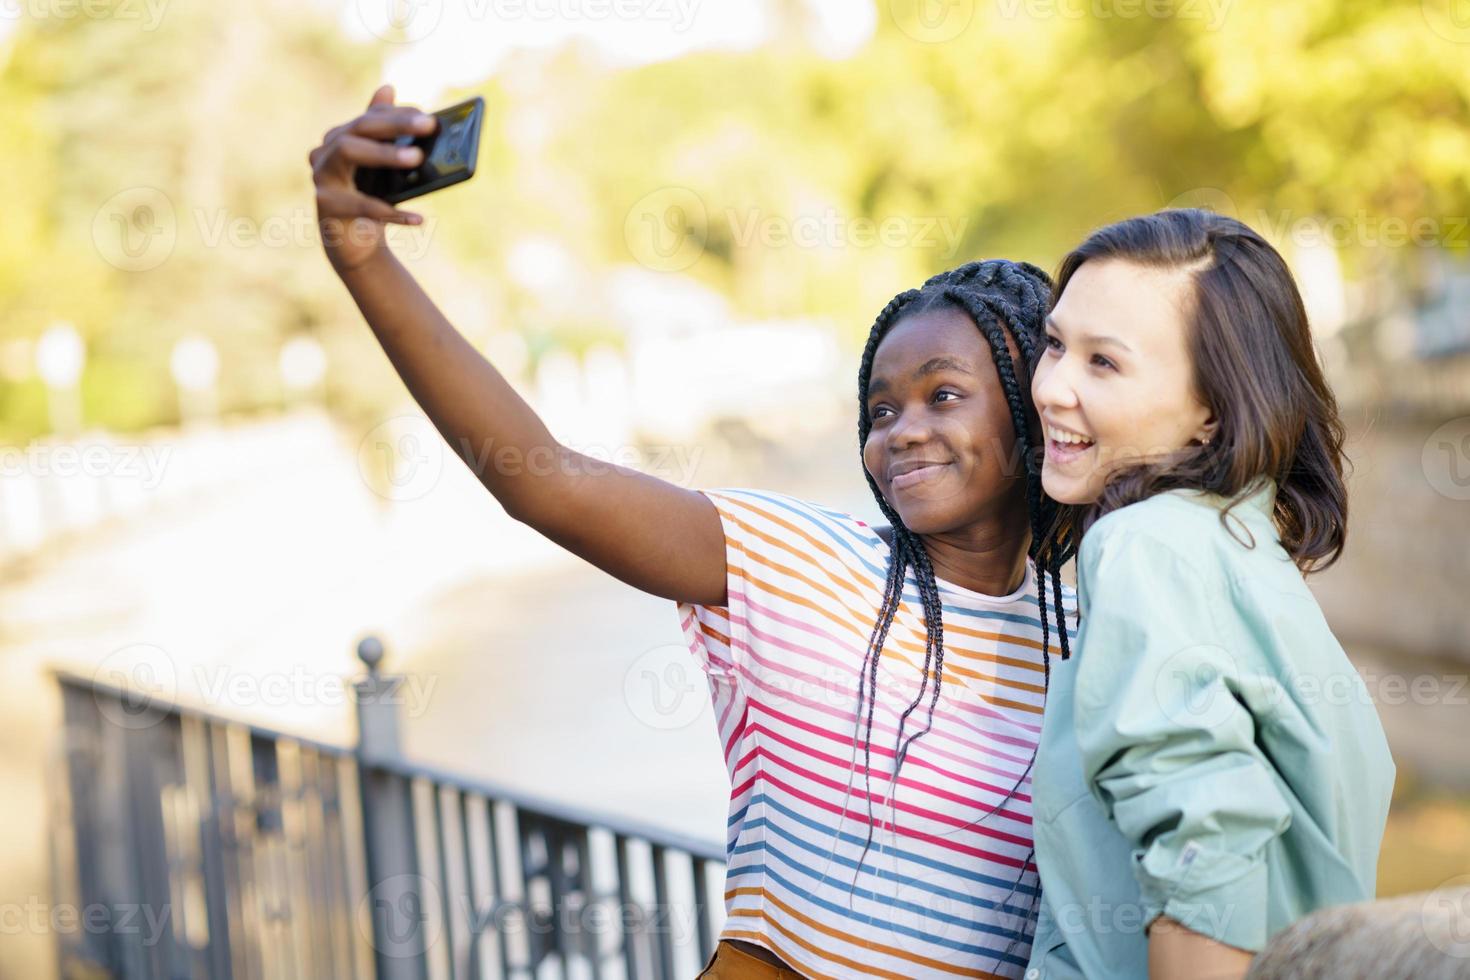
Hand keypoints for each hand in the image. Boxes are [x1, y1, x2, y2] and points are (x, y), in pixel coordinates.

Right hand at [308, 84, 437, 273]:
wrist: (352, 243)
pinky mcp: (326, 205)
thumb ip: (387, 134)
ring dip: (384, 153)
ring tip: (417, 157)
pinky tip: (419, 219)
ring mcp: (322, 176)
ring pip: (347, 151)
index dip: (398, 113)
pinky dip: (392, 212)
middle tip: (428, 124)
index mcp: (340, 137)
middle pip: (358, 127)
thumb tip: (387, 87)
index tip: (428, 118)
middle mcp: (325, 151)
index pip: (370, 117)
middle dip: (394, 124)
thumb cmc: (369, 198)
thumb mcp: (383, 167)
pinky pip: (360, 205)